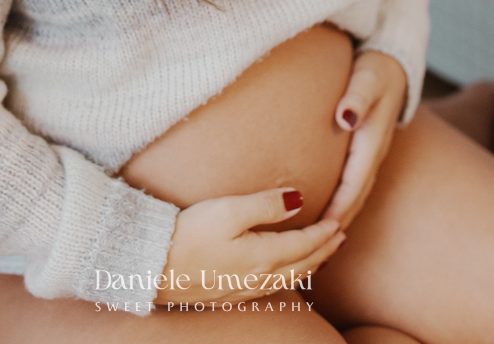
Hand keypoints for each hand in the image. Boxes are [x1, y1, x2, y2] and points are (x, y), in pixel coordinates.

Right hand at [155, 187, 344, 304]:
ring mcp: (243, 289)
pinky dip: (289, 277)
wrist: (153, 267)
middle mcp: (258, 278)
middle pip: (301, 265)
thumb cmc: (189, 235)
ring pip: (289, 280)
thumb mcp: (229, 210)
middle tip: (340, 238)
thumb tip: (298, 200)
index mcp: (262, 257)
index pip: (303, 245)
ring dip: (310, 265)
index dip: (323, 233)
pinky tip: (284, 273)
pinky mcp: (228, 293)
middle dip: (323, 251)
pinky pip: (272, 287)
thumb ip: (266, 205)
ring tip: (321, 255)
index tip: (339, 222)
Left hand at [320, 50, 406, 231]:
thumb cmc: (376, 67)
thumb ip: (357, 96)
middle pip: (355, 197)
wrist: (394, 61)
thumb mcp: (367, 77)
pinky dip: (343, 201)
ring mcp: (372, 153)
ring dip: (340, 217)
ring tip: (319, 240)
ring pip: (356, 193)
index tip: (320, 230)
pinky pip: (355, 183)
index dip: (337, 208)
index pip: (353, 184)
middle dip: (337, 223)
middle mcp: (373, 153)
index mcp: (371, 140)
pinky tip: (329, 211)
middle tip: (314, 248)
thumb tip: (345, 117)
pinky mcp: (366, 149)